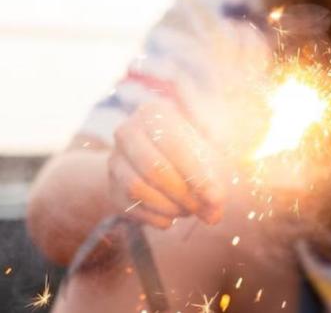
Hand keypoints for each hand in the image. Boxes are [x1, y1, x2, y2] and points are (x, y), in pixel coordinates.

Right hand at [107, 99, 224, 228]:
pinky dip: (157, 217)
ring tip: (191, 210)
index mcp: (154, 113)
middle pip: (154, 168)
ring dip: (170, 206)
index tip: (217, 197)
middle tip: (207, 209)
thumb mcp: (208, 145)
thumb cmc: (191, 148)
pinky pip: (131, 208)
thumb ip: (217, 169)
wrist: (158, 157)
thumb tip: (215, 205)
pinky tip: (173, 216)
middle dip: (184, 194)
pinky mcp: (112, 187)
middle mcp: (128, 131)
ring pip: (138, 189)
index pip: (175, 146)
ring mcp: (115, 160)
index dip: (197, 175)